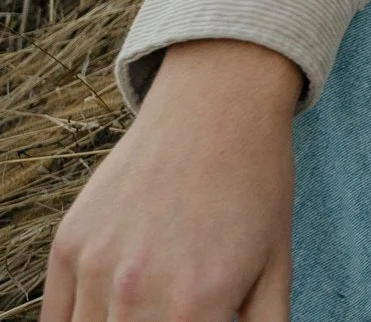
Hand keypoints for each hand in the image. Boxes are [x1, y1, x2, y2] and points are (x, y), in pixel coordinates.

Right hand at [44, 38, 302, 320]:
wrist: (217, 108)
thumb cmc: (257, 188)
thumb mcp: (276, 267)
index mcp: (196, 305)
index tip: (200, 321)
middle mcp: (138, 292)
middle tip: (174, 312)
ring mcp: (96, 268)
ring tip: (151, 306)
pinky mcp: (68, 245)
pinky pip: (56, 318)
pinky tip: (112, 310)